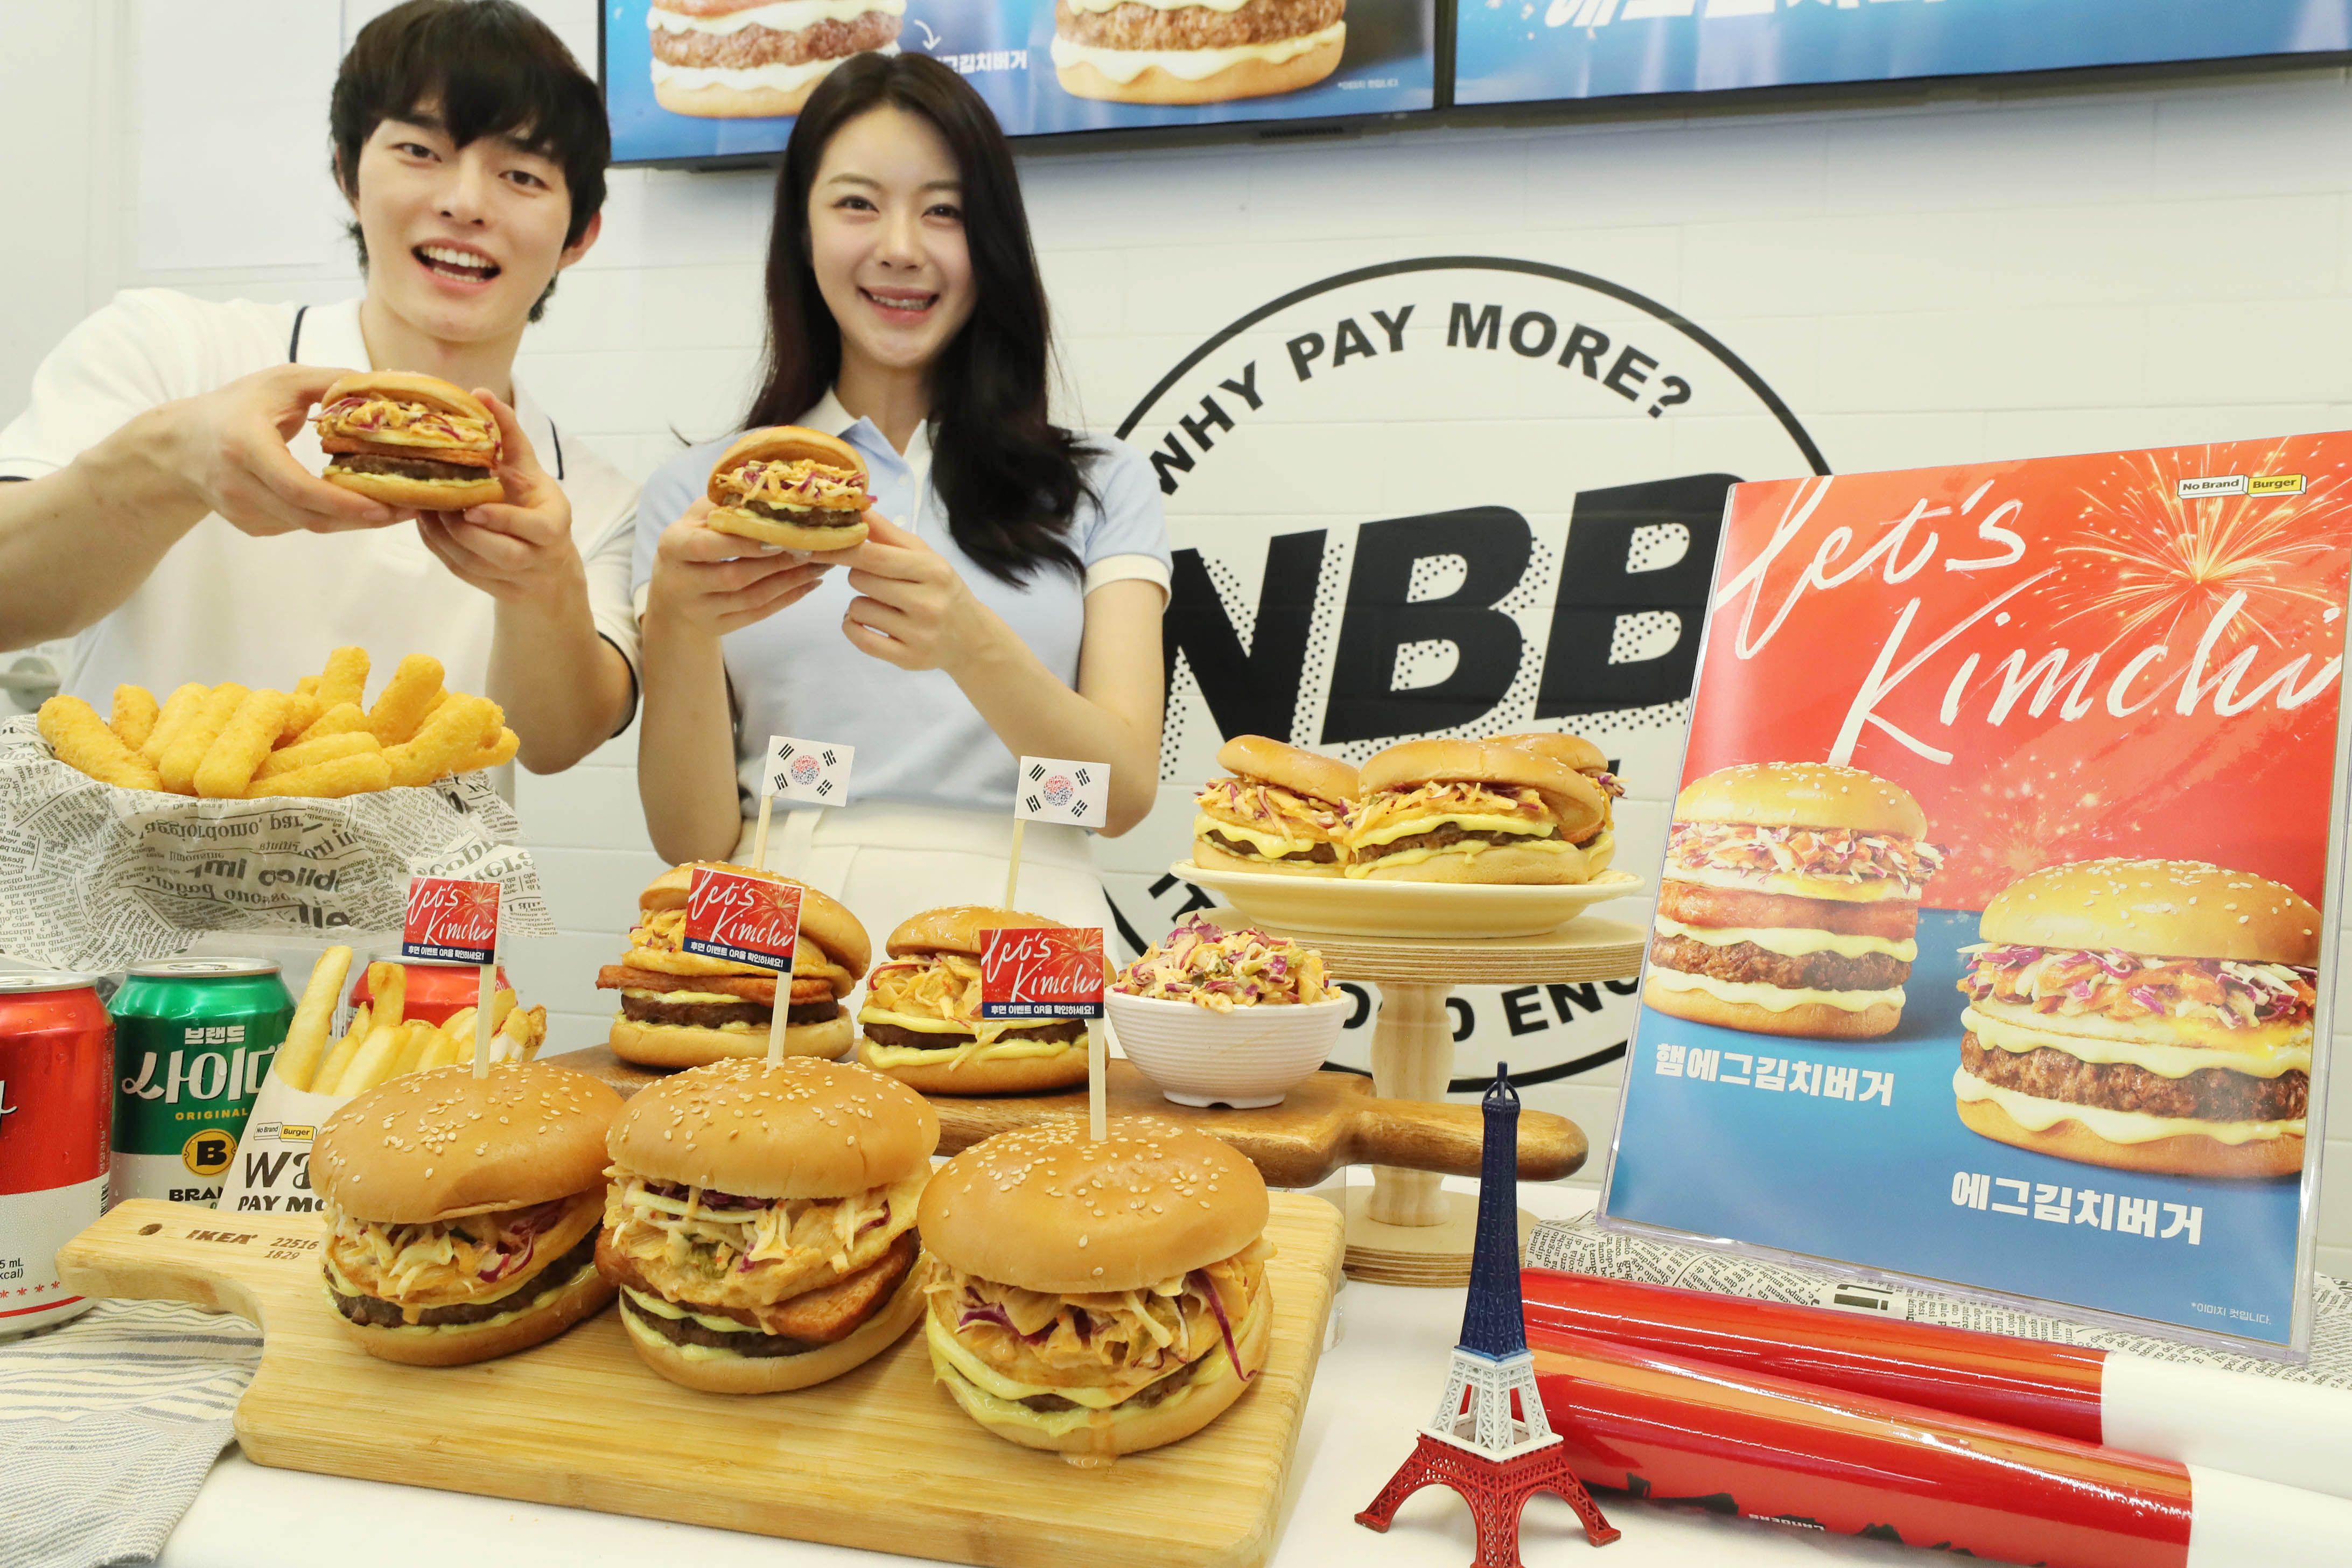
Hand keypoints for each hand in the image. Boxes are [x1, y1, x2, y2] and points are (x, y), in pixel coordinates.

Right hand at [148, 363, 402, 536]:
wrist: (181, 444)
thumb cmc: (236, 406)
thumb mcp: (279, 382)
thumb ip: (330, 382)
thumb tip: (384, 383)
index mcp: (244, 446)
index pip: (297, 487)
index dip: (344, 503)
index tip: (386, 505)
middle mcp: (239, 485)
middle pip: (311, 517)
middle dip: (364, 517)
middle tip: (411, 508)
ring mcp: (243, 511)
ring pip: (311, 526)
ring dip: (356, 520)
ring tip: (398, 505)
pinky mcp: (251, 526)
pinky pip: (301, 526)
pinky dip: (333, 517)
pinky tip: (358, 503)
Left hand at [414, 391, 581, 606]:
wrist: (547, 568)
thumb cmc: (535, 507)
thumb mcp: (531, 472)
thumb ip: (510, 435)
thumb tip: (481, 392)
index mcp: (553, 527)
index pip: (536, 529)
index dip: (504, 520)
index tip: (474, 507)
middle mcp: (537, 557)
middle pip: (502, 553)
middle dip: (466, 532)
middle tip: (438, 503)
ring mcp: (512, 577)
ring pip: (474, 564)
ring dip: (445, 536)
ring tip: (425, 506)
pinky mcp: (489, 586)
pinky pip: (458, 569)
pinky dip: (437, 544)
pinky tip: (425, 520)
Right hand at [646, 497, 833, 636]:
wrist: (673, 588)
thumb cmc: (694, 539)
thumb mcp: (699, 516)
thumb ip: (726, 505)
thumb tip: (772, 493)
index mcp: (672, 546)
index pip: (708, 546)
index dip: (745, 543)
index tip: (781, 533)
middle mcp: (680, 582)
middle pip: (735, 576)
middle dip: (778, 562)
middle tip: (813, 547)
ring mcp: (698, 610)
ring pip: (752, 598)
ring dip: (791, 581)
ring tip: (820, 564)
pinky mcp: (715, 626)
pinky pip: (757, 614)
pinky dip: (788, 598)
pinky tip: (810, 583)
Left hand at [838, 511, 986, 671]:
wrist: (971, 638)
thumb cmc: (941, 589)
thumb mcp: (924, 556)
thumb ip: (888, 534)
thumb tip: (856, 508)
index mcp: (932, 570)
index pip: (874, 556)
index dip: (841, 549)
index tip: (817, 543)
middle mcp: (927, 603)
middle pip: (860, 580)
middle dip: (857, 576)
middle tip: (877, 581)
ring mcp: (918, 634)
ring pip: (857, 609)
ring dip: (859, 604)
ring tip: (881, 605)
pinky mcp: (907, 658)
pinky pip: (859, 638)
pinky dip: (852, 627)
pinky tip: (865, 623)